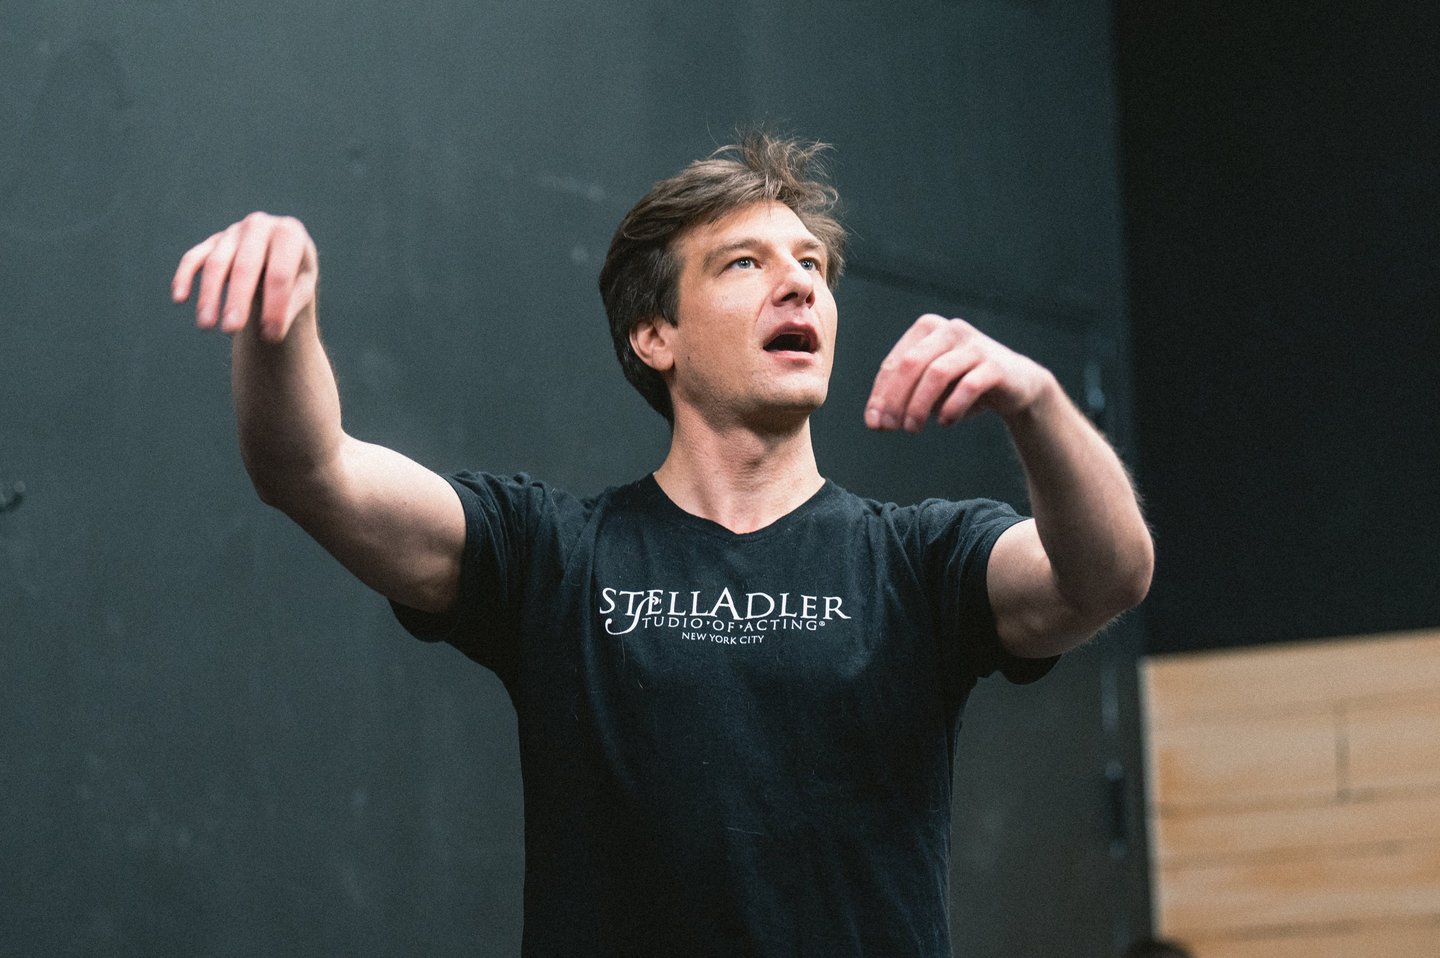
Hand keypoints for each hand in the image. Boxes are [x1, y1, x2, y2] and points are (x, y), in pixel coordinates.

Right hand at [171, 212, 317, 342]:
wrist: (283, 253)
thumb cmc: (296, 275)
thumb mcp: (303, 287)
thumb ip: (290, 305)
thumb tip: (270, 334)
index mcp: (289, 233)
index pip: (280, 273)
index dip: (275, 306)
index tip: (272, 335)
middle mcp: (259, 225)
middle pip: (245, 266)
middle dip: (237, 299)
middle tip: (231, 329)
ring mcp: (233, 232)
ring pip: (216, 263)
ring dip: (209, 295)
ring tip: (206, 326)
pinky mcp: (212, 241)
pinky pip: (194, 258)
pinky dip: (184, 276)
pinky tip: (179, 299)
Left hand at [864, 314, 1052, 431]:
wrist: (1017, 385)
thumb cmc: (962, 385)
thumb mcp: (928, 390)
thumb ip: (902, 399)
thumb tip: (875, 421)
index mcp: (927, 329)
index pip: (894, 363)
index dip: (880, 395)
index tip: (873, 424)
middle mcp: (950, 330)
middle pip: (911, 364)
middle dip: (895, 399)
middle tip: (890, 428)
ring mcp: (975, 345)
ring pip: (937, 373)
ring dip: (920, 405)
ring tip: (912, 429)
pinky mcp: (996, 365)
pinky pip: (968, 386)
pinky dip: (952, 407)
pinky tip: (945, 423)